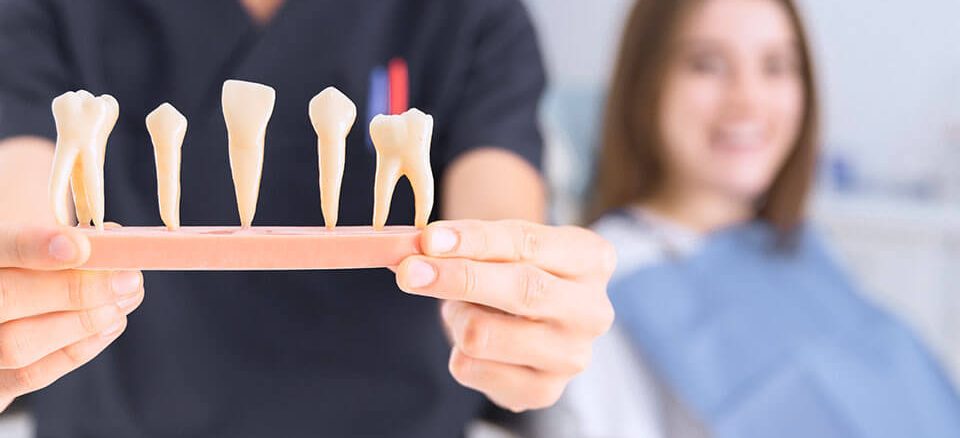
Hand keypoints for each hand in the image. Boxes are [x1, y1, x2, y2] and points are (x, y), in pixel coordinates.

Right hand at [0, 225, 143, 410]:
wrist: (4, 313)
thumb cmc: (21, 269)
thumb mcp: (29, 237)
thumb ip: (58, 236)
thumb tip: (112, 238)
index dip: (34, 246)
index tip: (82, 248)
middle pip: (6, 297)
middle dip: (75, 290)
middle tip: (128, 279)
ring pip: (17, 343)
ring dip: (83, 323)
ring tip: (126, 300)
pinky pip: (30, 374)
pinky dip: (78, 349)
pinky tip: (110, 325)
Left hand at [395, 220, 615, 411]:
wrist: (531, 317)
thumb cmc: (513, 268)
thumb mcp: (499, 245)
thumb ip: (461, 243)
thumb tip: (408, 247)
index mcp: (592, 258)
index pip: (527, 243)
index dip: (474, 239)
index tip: (429, 239)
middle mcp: (593, 310)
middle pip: (521, 290)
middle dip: (459, 278)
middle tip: (410, 271)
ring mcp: (572, 356)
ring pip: (485, 334)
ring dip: (455, 317)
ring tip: (461, 310)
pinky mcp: (544, 392)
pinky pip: (473, 368)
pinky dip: (458, 351)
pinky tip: (475, 343)